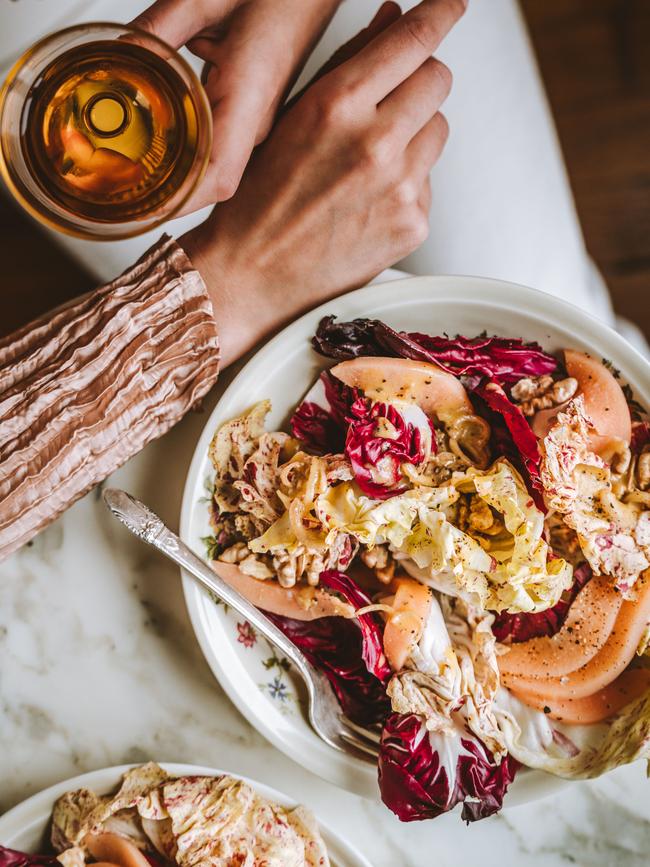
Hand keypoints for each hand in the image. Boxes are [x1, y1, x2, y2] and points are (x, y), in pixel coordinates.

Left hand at [131, 0, 340, 209]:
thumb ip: (157, 29)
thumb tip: (116, 59)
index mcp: (249, 97)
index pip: (219, 177)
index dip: (183, 202)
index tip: (147, 210)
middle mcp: (256, 121)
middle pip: (212, 183)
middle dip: (171, 198)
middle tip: (125, 197)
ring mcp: (256, 122)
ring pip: (214, 169)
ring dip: (179, 178)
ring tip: (133, 179)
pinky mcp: (252, 115)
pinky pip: (218, 148)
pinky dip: (188, 154)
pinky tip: (159, 147)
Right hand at [180, 0, 465, 366]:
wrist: (254, 277)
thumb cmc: (259, 200)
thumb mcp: (290, 119)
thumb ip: (347, 64)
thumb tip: (392, 19)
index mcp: (337, 106)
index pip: (412, 40)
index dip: (438, 14)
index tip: (452, 4)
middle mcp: (375, 143)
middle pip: (437, 79)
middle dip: (419, 79)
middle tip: (392, 98)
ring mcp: (400, 187)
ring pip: (438, 130)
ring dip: (414, 134)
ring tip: (367, 163)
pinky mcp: (413, 224)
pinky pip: (428, 181)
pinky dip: (407, 184)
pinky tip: (368, 202)